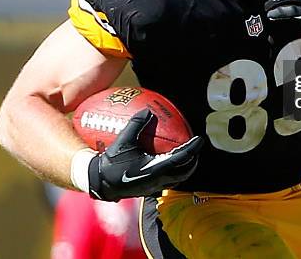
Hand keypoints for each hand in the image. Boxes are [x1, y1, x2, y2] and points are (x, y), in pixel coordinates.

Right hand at [88, 109, 203, 200]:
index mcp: (155, 170)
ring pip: (177, 179)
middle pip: (184, 172)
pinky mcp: (148, 190)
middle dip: (193, 160)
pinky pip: (167, 181)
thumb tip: (147, 110)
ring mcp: (154, 187)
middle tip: (196, 148)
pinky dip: (173, 172)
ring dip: (184, 168)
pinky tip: (168, 162)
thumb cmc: (111, 162)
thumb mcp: (123, 140)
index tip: (200, 139)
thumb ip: (136, 124)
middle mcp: (158, 181)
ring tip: (187, 156)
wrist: (100, 184)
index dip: (192, 149)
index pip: (181, 159)